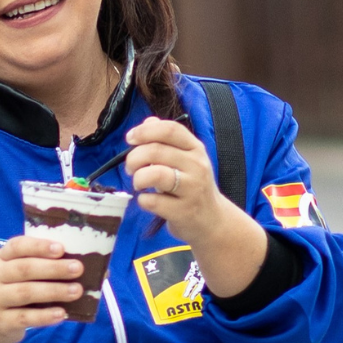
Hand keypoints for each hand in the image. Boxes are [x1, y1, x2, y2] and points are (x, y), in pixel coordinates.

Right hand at [0, 239, 81, 342]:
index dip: (39, 246)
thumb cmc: (16, 291)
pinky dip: (45, 316)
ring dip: (53, 291)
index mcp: (3, 258)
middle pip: (24, 269)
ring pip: (25, 292)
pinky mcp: (1, 321)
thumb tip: (99, 270)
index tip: (61, 248)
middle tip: (78, 268)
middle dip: (53, 268)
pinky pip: (25, 317)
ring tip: (76, 291)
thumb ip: (50, 268)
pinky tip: (62, 314)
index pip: (18, 246)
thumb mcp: (24, 275)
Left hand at [123, 118, 226, 244]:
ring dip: (137, 178)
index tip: (130, 139)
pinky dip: (143, 200)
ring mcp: (192, 189)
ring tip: (139, 184)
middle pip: (155, 151)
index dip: (145, 131)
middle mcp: (197, 166)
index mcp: (195, 149)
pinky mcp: (184, 211)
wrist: (212, 220)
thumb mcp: (184, 159)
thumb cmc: (190, 185)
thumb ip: (165, 140)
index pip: (170, 129)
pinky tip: (148, 201)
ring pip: (154, 174)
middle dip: (133, 158)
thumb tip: (148, 121)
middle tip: (130, 168)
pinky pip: (152, 201)